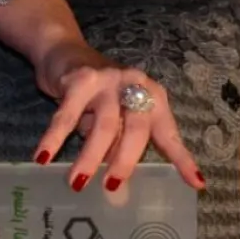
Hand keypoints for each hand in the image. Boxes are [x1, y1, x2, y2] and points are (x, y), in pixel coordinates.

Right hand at [33, 40, 203, 191]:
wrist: (64, 51)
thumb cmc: (98, 95)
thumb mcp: (117, 117)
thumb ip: (121, 142)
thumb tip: (117, 184)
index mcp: (153, 97)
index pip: (169, 133)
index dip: (182, 159)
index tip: (196, 183)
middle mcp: (136, 86)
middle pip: (137, 130)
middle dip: (125, 161)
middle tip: (112, 187)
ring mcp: (109, 81)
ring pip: (104, 126)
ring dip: (90, 157)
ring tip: (77, 182)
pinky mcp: (80, 79)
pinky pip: (66, 117)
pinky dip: (54, 139)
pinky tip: (44, 158)